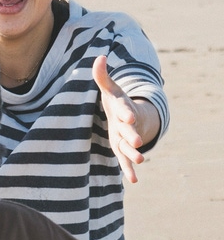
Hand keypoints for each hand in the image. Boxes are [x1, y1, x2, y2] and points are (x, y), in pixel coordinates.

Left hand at [92, 55, 143, 183]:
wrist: (128, 116)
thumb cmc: (116, 101)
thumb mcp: (109, 88)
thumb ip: (102, 75)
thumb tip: (100, 57)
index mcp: (123, 109)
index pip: (124, 110)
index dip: (127, 113)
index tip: (130, 117)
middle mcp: (126, 125)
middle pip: (129, 131)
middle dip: (133, 136)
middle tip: (138, 142)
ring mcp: (125, 138)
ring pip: (129, 147)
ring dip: (133, 154)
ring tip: (140, 161)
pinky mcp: (122, 149)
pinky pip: (125, 160)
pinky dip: (129, 170)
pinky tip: (134, 181)